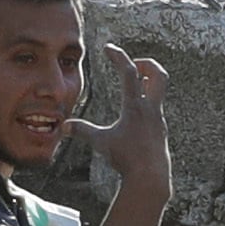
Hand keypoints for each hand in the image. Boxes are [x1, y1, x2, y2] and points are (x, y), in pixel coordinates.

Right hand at [97, 53, 171, 196]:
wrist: (150, 177)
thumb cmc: (126, 159)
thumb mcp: (101, 143)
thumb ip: (83, 131)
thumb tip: (64, 126)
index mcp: (135, 106)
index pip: (129, 72)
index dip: (118, 56)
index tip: (108, 48)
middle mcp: (150, 109)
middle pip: (158, 74)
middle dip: (146, 63)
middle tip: (132, 65)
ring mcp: (158, 120)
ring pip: (158, 91)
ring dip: (146, 83)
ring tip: (132, 85)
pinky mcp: (160, 131)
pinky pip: (155, 109)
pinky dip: (145, 103)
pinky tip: (134, 113)